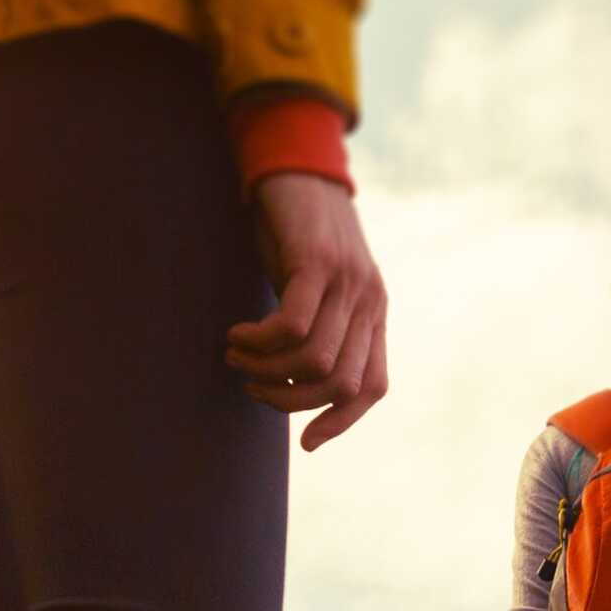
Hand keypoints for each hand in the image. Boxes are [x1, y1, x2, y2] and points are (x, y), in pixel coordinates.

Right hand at [226, 170, 388, 450]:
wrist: (294, 168)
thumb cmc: (295, 233)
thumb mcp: (313, 288)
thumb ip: (316, 328)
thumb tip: (292, 381)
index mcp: (373, 312)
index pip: (373, 386)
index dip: (341, 422)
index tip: (305, 443)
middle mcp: (368, 300)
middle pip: (340, 383)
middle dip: (289, 400)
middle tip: (251, 385)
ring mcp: (347, 281)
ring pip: (314, 360)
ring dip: (267, 371)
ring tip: (237, 356)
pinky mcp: (317, 262)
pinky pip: (292, 326)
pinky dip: (260, 341)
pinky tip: (239, 332)